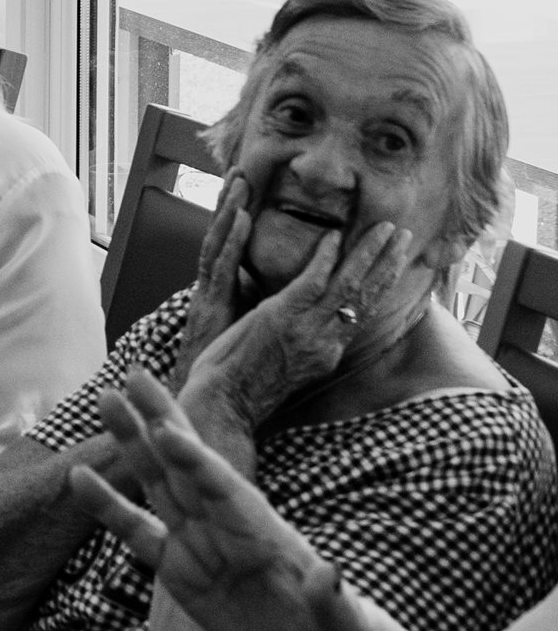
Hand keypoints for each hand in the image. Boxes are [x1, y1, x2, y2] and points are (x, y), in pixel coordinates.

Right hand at [70, 371, 351, 630]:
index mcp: (261, 528)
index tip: (167, 430)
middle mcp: (224, 521)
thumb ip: (330, 598)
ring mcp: (197, 539)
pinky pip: (136, 532)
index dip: (194, 460)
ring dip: (132, 442)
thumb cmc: (332, 628)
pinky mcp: (176, 565)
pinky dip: (108, 506)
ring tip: (106, 399)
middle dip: (160, 420)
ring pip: (157, 482)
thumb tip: (331, 576)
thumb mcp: (338, 620)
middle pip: (185, 465)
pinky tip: (79, 478)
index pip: (222, 488)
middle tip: (135, 374)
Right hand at [168, 170, 251, 387]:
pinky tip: (244, 217)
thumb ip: (260, 304)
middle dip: (231, 201)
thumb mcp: (248, 328)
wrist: (207, 400)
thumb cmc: (228, 369)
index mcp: (223, 291)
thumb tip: (288, 290)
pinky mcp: (210, 308)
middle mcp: (214, 289)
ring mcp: (209, 296)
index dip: (238, 214)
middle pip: (224, 236)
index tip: (248, 185)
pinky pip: (223, 269)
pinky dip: (233, 241)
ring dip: (230, 209)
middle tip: (240, 168)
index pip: (231, 244)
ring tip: (239, 179)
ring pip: (220, 243)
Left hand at [180, 214, 423, 435]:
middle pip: (367, 296)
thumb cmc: (246, 386)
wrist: (225, 404)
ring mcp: (307, 328)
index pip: (363, 312)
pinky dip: (326, 256)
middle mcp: (327, 341)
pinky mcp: (283, 316)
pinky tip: (335, 235)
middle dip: (389, 263)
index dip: (381, 285)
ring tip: (387, 227)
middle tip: (406, 234)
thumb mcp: (291, 367)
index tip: (394, 262)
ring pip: (349, 284)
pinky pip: (313, 280)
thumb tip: (313, 322)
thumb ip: (308, 345)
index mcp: (329, 352)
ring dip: (369, 252)